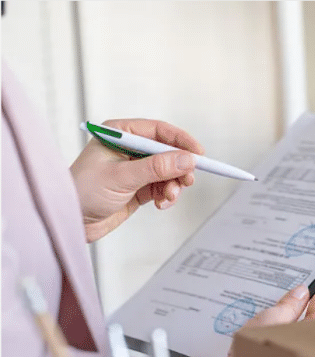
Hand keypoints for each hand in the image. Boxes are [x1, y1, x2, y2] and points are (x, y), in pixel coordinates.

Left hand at [70, 119, 204, 241]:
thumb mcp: (122, 177)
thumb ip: (156, 168)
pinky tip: (161, 204)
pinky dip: (167, 195)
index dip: (181, 141)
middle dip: (179, 168)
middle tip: (187, 180)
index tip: (198, 153)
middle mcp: (130, 149)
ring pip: (169, 172)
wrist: (70, 220)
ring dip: (174, 185)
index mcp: (120, 135)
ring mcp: (135, 169)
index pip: (158, 131)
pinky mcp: (139, 187)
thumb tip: (186, 160)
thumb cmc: (83, 192)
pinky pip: (163, 187)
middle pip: (168, 152)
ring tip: (169, 197)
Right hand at [189, 265, 314, 356]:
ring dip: (294, 308)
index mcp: (311, 333)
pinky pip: (286, 332)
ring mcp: (293, 349)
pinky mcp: (280, 356)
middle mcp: (306, 343)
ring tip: (288, 292)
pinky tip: (272, 314)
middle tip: (311, 276)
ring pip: (300, 323)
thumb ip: (288, 306)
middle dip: (312, 296)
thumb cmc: (252, 356)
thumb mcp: (270, 320)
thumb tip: (301, 292)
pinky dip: (282, 321)